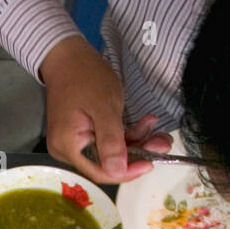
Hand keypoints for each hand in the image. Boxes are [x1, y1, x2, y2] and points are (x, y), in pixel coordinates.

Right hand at [39, 38, 170, 183]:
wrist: (68, 56)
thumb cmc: (85, 76)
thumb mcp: (104, 106)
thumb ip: (110, 141)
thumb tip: (117, 172)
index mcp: (68, 146)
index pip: (100, 172)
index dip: (127, 171)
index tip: (150, 163)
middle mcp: (68, 150)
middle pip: (107, 163)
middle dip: (137, 153)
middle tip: (161, 142)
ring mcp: (75, 143)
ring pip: (111, 153)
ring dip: (136, 141)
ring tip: (154, 126)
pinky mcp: (84, 134)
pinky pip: (107, 142)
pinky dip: (126, 134)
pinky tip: (143, 122)